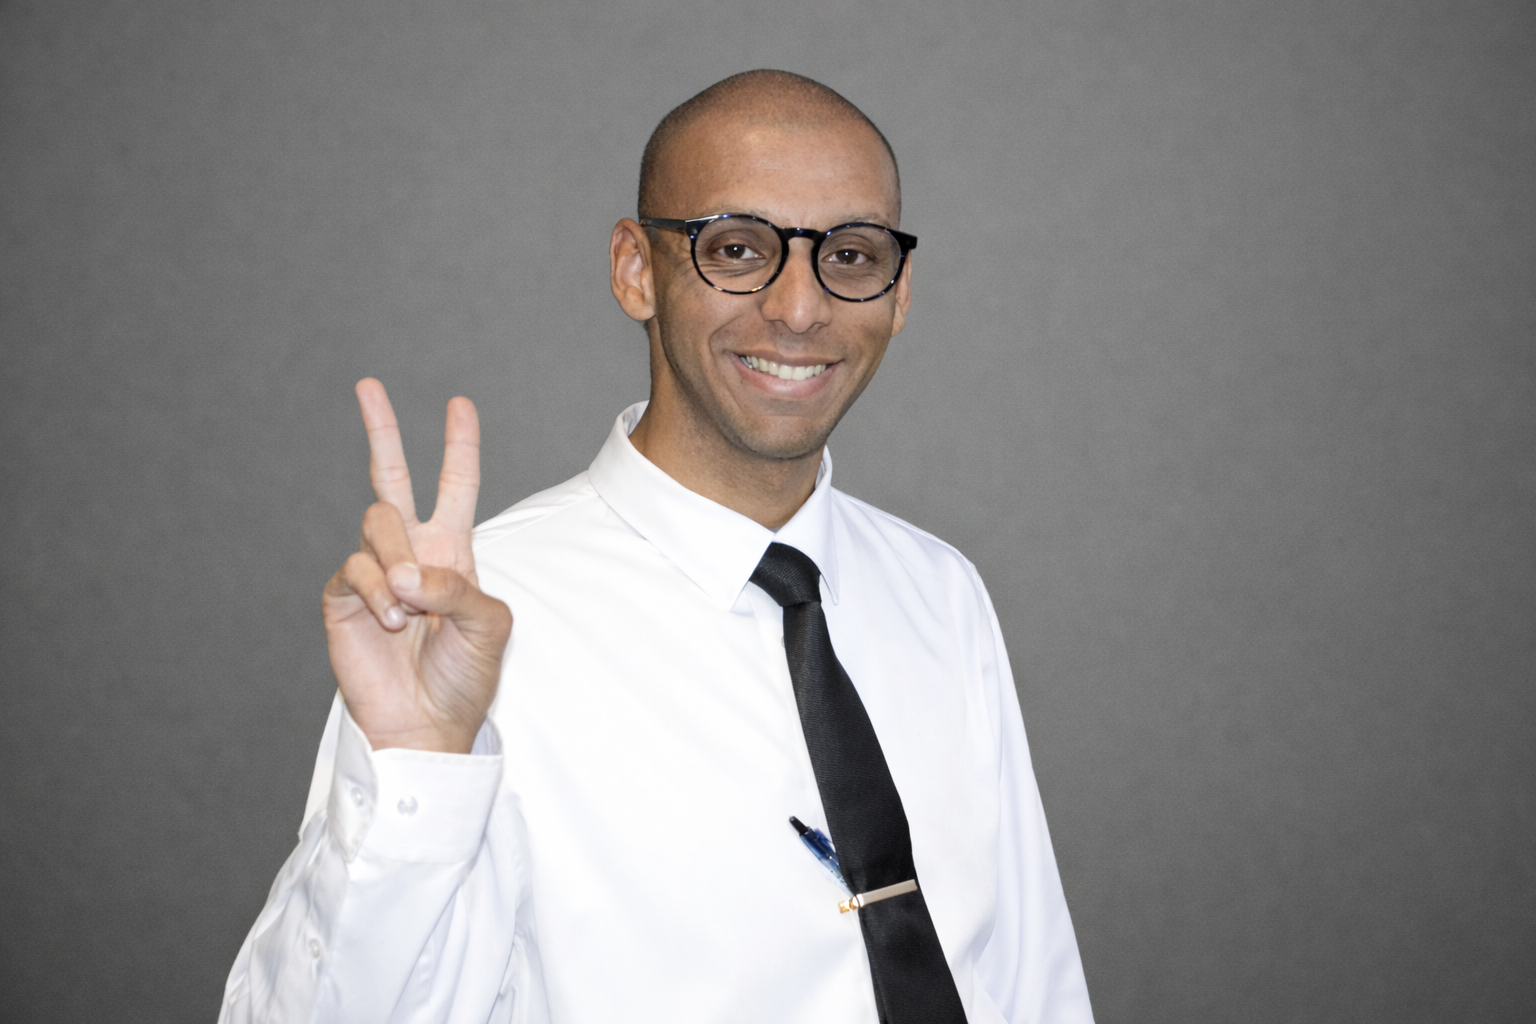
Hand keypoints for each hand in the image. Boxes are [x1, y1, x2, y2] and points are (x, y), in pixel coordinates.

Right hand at [321, 379, 511, 753]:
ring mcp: (374, 572)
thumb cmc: (464, 676)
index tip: (460, 405)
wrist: (427, 723)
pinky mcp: (343, 597)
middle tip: (369, 385)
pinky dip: (377, 591)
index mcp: (453, 551)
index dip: (459, 447)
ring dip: (398, 560)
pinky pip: (355, 568)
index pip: (455, 486)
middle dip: (381, 430)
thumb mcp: (489, 625)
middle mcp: (411, 552)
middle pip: (391, 477)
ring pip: (377, 523)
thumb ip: (458, 587)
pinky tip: (392, 620)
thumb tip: (408, 571)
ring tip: (411, 609)